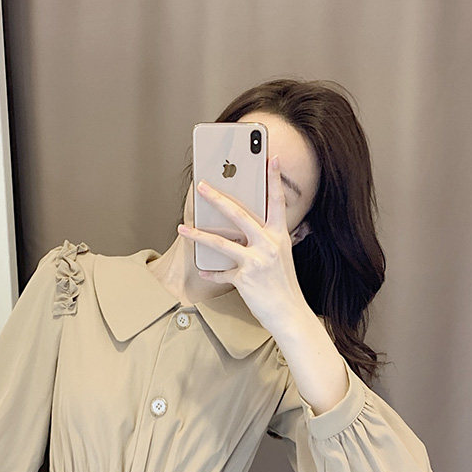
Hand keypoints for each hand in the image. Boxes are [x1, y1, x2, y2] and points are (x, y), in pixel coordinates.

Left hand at [178, 155, 308, 334]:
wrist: (289, 314)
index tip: (270, 157)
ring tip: (182, 227)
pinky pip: (221, 272)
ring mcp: (256, 261)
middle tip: (201, 185)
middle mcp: (269, 245)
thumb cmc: (283, 285)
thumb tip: (241, 231)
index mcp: (279, 236)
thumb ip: (264, 241)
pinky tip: (203, 270)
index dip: (274, 179)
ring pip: (221, 242)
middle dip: (217, 198)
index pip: (277, 202)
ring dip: (198, 234)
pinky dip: (211, 272)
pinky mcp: (244, 278)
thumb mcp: (279, 257)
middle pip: (239, 214)